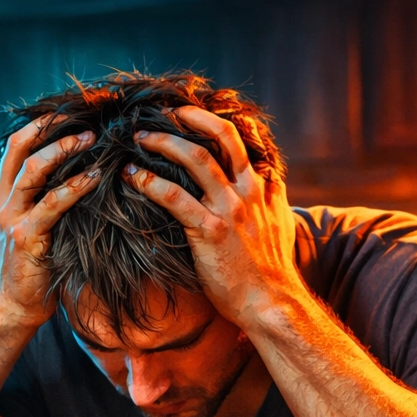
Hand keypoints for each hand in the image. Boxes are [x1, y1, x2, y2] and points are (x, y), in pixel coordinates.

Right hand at [0, 118, 99, 329]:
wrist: (13, 306)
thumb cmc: (32, 268)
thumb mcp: (33, 227)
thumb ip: (45, 201)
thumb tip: (81, 174)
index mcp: (2, 195)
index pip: (15, 145)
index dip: (40, 123)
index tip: (70, 110)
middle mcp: (3, 201)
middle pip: (21, 148)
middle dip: (53, 128)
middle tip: (87, 119)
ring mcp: (12, 218)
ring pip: (34, 170)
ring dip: (64, 150)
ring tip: (92, 139)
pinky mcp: (27, 238)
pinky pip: (53, 204)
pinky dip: (75, 187)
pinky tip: (96, 177)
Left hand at [125, 107, 309, 330]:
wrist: (272, 303)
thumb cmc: (272, 269)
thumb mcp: (283, 223)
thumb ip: (274, 195)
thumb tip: (271, 177)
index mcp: (262, 186)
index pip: (242, 138)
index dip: (214, 120)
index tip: (190, 113)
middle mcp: (248, 191)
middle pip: (221, 136)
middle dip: (189, 118)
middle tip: (164, 113)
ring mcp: (230, 209)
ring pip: (196, 159)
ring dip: (164, 143)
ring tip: (140, 138)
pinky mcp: (210, 231)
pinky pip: (175, 198)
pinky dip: (151, 182)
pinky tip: (134, 176)